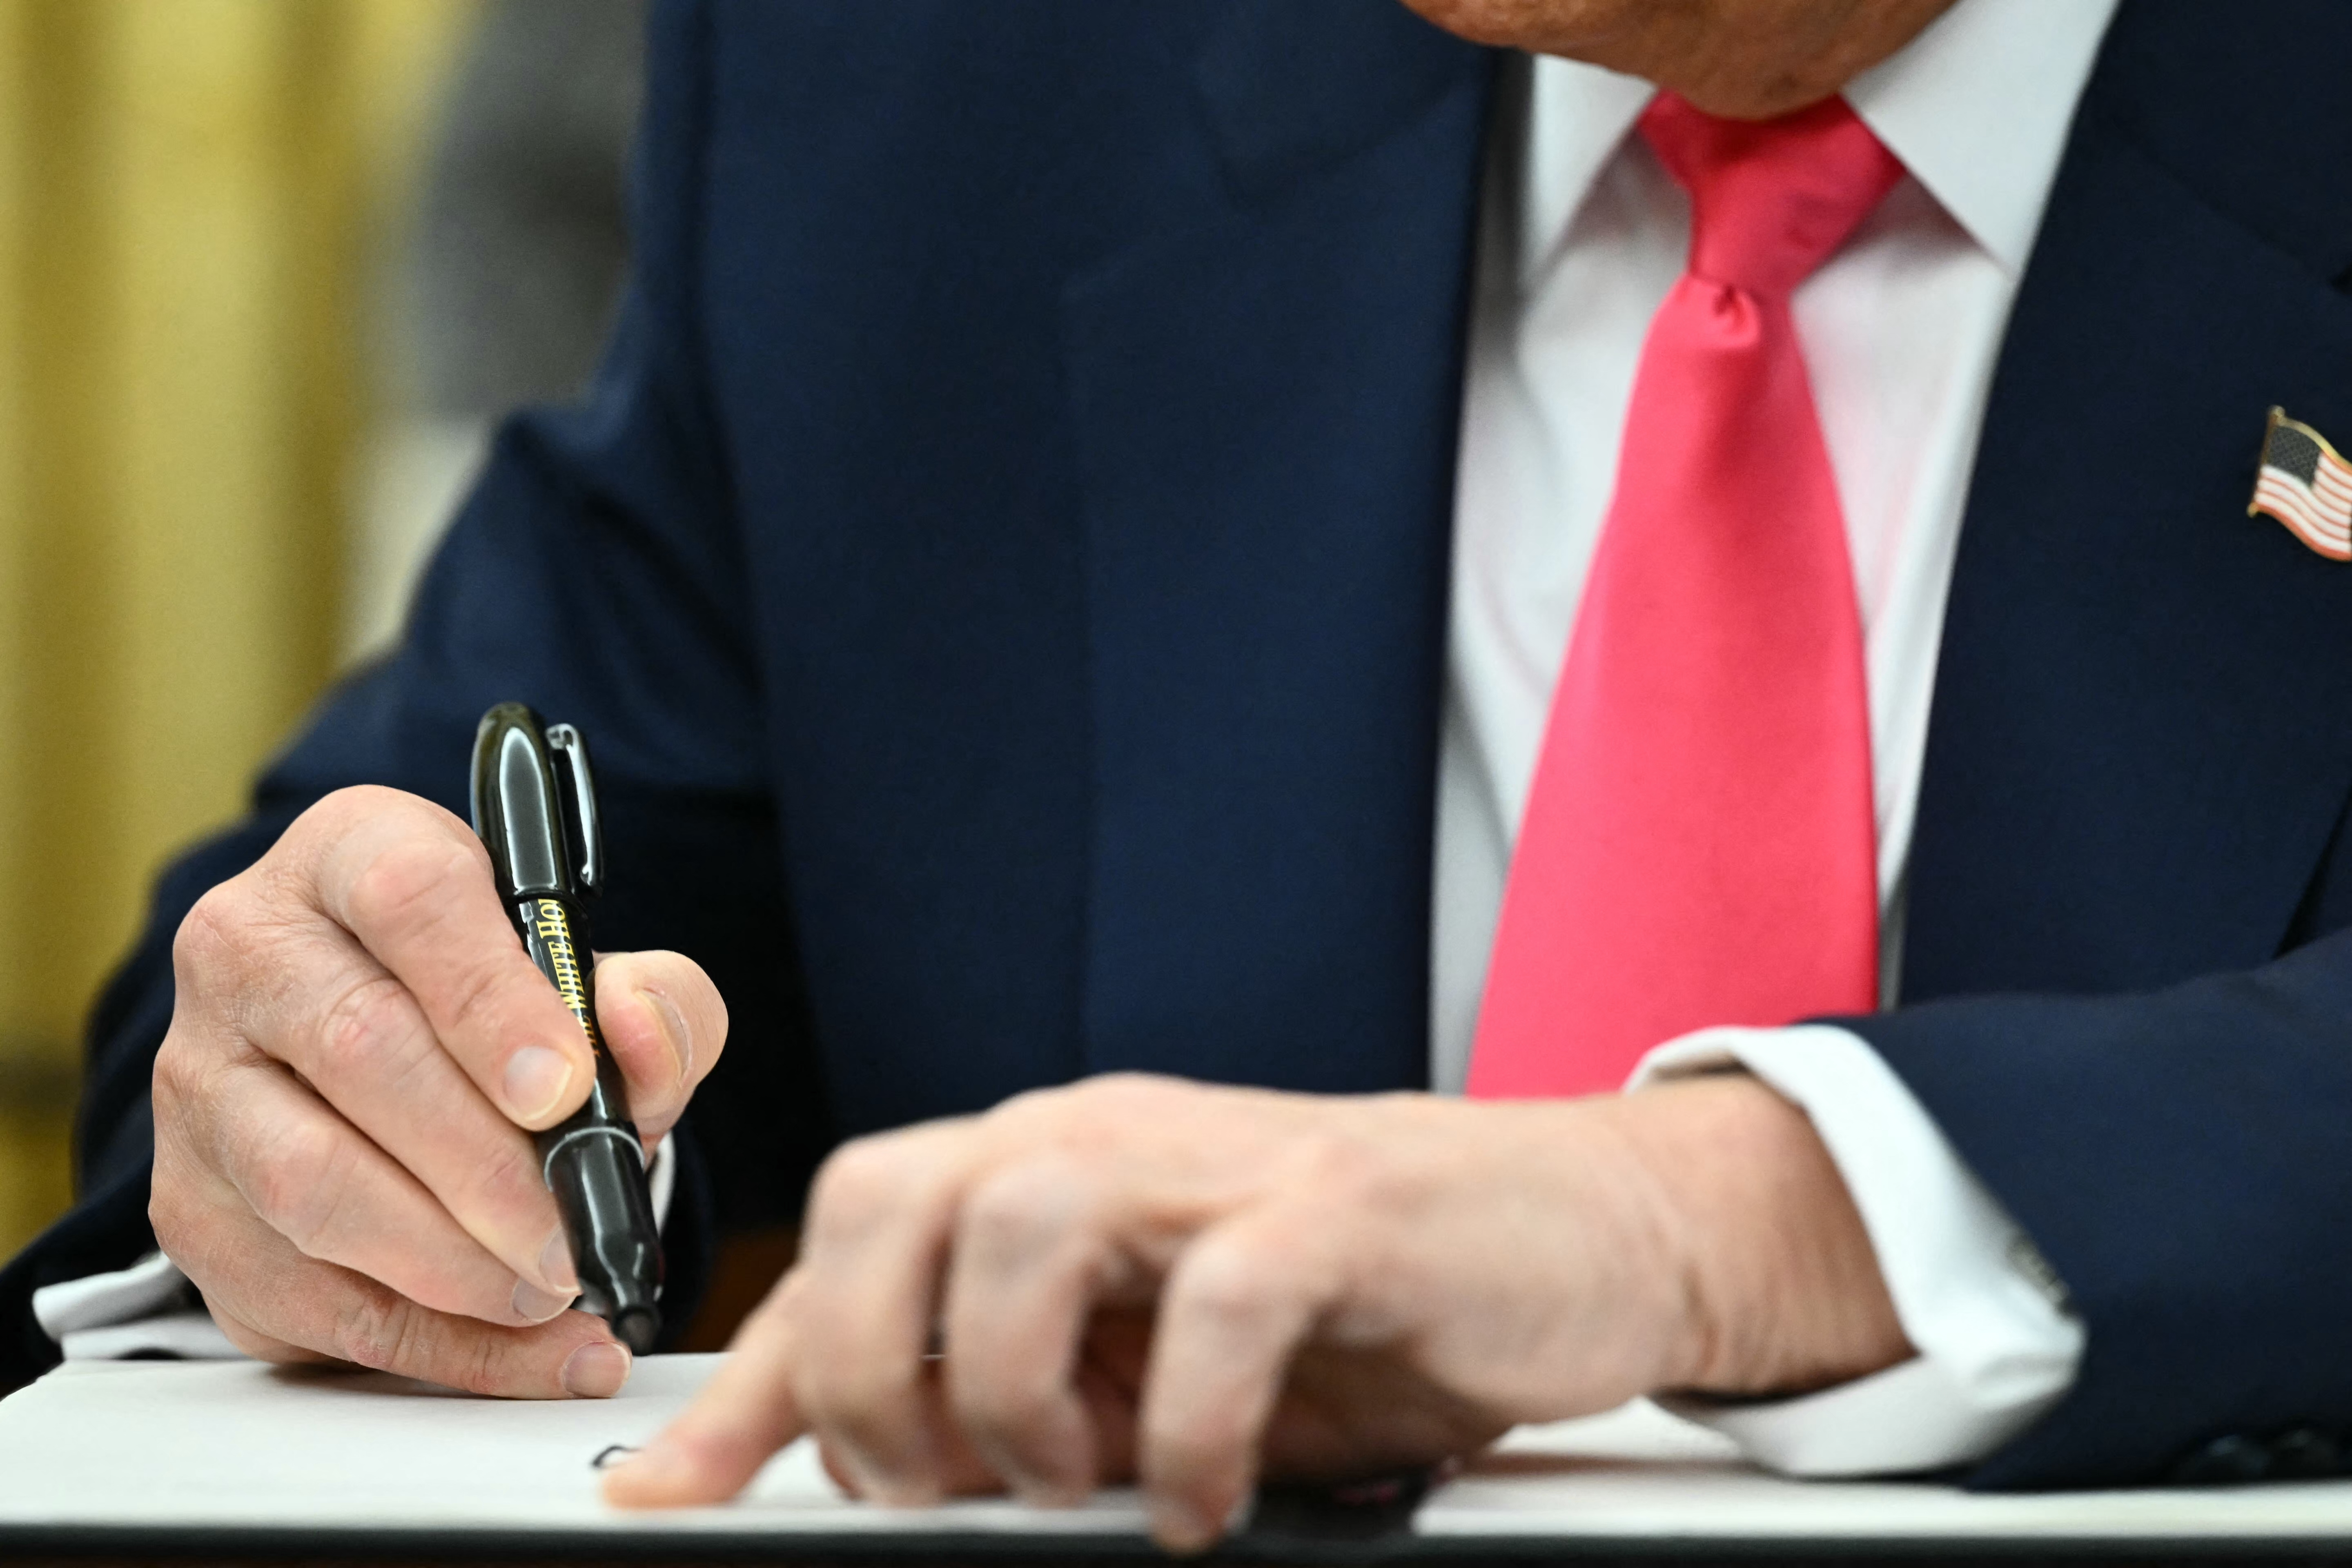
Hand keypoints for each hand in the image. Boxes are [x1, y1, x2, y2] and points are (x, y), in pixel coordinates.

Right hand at [149, 785, 726, 1396]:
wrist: (390, 1048)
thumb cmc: (501, 1002)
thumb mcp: (596, 973)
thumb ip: (651, 999)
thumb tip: (636, 1034)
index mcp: (351, 855)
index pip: (410, 900)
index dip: (492, 1000)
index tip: (563, 1089)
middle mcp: (250, 952)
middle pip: (361, 1052)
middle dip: (487, 1166)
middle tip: (574, 1234)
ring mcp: (203, 1082)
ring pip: (312, 1183)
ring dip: (451, 1260)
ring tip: (552, 1289)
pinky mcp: (193, 1205)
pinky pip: (304, 1292)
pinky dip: (431, 1340)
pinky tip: (526, 1347)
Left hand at [604, 1072, 1907, 1547]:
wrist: (1566, 1230)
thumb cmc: (1355, 1300)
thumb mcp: (1153, 1361)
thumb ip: (1022, 1395)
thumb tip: (868, 1477)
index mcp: (1055, 1167)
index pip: (856, 1238)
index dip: (753, 1374)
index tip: (673, 1494)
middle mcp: (1114, 1138)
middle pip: (901, 1199)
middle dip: (872, 1370)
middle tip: (940, 1487)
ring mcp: (1226, 1162)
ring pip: (1028, 1218)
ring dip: (1013, 1387)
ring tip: (1072, 1478)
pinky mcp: (1344, 1208)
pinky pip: (1221, 1297)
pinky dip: (1187, 1421)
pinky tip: (1200, 1492)